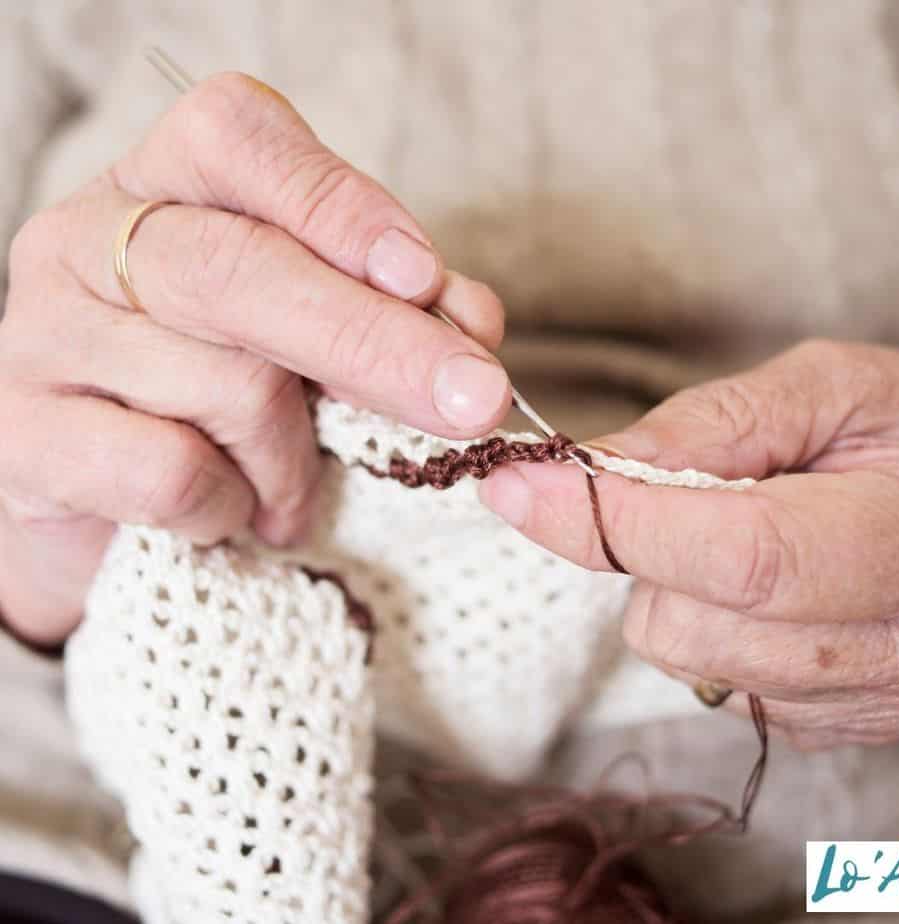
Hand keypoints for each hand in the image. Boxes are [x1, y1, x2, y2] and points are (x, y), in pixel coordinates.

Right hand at [0, 72, 509, 644]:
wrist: (104, 503)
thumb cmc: (223, 400)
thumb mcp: (310, 336)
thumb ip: (388, 309)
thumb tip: (470, 317)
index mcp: (164, 185)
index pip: (238, 139)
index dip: (339, 205)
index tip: (425, 278)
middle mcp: (89, 239)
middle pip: (243, 271)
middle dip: (378, 346)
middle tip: (473, 402)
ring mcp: (43, 334)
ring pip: (226, 385)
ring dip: (294, 461)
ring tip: (294, 493)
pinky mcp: (21, 436)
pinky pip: (169, 473)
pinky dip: (229, 507)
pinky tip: (230, 513)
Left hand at [480, 340, 898, 748]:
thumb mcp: (835, 384)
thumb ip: (716, 421)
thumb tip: (597, 467)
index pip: (744, 555)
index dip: (618, 522)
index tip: (520, 483)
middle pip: (698, 624)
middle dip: (645, 552)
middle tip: (686, 491)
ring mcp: (875, 709)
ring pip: (689, 664)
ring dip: (672, 591)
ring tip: (737, 532)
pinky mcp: (837, 734)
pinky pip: (711, 689)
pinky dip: (705, 628)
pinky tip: (760, 589)